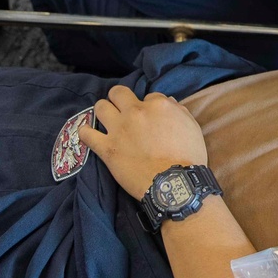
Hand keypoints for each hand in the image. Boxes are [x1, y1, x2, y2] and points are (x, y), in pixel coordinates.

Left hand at [78, 86, 206, 200]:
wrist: (174, 183)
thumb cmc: (188, 157)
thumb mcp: (192, 128)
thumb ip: (179, 111)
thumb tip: (169, 102)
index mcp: (158, 105)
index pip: (149, 96)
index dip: (149, 106)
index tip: (150, 118)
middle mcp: (135, 112)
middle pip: (118, 93)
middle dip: (119, 98)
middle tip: (122, 110)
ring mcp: (119, 129)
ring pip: (101, 107)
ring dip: (103, 111)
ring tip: (106, 119)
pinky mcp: (107, 148)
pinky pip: (86, 134)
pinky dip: (85, 133)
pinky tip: (86, 133)